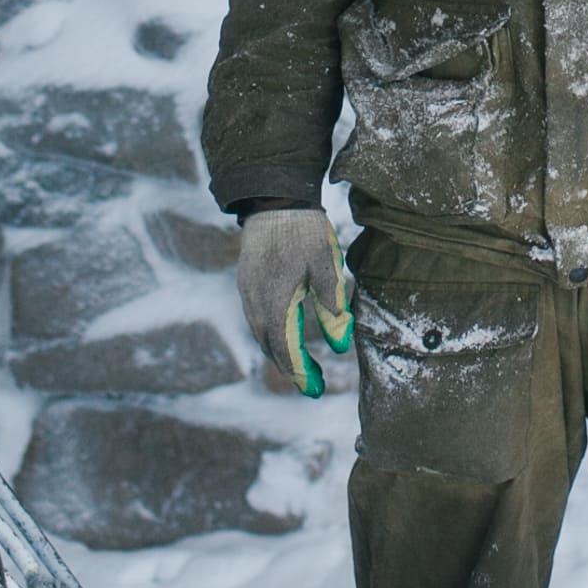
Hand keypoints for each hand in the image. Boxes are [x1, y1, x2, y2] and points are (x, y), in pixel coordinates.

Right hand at [237, 208, 351, 398]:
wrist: (273, 197)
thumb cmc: (304, 230)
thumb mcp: (326, 265)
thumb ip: (332, 306)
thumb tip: (340, 345)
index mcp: (275, 298)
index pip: (284, 348)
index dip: (300, 372)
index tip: (316, 390)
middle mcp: (254, 300)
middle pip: (269, 345)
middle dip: (291, 368)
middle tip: (315, 384)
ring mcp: (247, 291)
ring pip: (260, 333)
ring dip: (279, 353)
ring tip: (302, 367)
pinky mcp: (247, 282)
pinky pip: (256, 318)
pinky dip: (271, 335)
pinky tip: (285, 336)